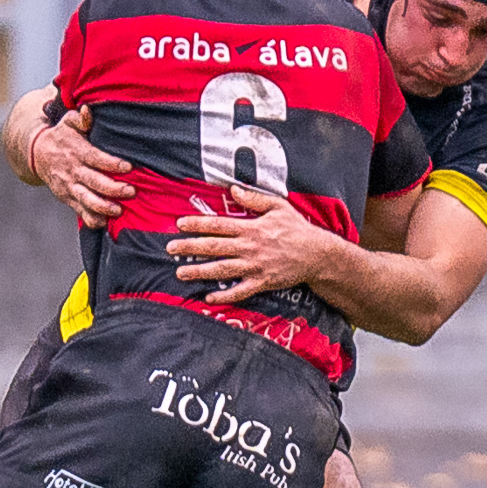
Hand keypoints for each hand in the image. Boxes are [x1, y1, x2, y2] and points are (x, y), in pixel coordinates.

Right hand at [33, 107, 135, 228]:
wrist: (37, 154)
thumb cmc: (62, 136)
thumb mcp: (68, 122)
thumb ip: (80, 118)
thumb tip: (88, 110)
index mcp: (77, 151)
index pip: (96, 158)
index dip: (112, 163)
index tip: (128, 167)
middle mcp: (73, 170)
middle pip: (94, 182)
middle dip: (113, 188)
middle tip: (131, 191)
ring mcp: (69, 186)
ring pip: (86, 199)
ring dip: (103, 206)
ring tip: (118, 210)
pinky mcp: (67, 198)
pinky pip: (79, 211)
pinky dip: (91, 219)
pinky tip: (104, 222)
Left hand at [166, 183, 327, 303]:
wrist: (316, 255)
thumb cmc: (297, 229)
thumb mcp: (278, 206)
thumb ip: (254, 198)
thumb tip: (233, 189)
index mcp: (251, 228)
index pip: (218, 225)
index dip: (197, 224)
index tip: (180, 224)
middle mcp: (249, 247)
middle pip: (214, 247)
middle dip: (189, 248)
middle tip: (170, 249)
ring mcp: (254, 266)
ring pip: (221, 270)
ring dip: (199, 272)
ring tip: (180, 273)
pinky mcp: (261, 282)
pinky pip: (239, 291)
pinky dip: (224, 296)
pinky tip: (208, 298)